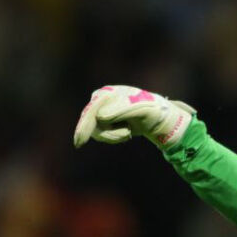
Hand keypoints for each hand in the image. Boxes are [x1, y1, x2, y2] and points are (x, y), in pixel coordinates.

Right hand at [73, 85, 195, 147]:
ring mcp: (99, 111)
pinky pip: (100, 135)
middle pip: (90, 124)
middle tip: (128, 135)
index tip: (80, 143)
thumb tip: (100, 116)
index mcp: (108, 93)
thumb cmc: (150, 109)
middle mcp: (99, 100)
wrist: (156, 116)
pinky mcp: (101, 121)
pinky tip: (125, 131)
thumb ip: (121, 110)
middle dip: (108, 135)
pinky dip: (113, 137)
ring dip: (113, 136)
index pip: (92, 111)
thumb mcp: (140, 109)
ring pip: (95, 132)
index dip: (84, 127)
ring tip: (129, 131)